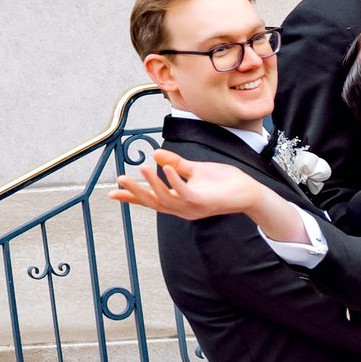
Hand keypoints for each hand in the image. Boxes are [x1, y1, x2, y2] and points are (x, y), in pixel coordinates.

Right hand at [113, 150, 260, 220]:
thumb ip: (176, 163)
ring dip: (152, 183)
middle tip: (119, 179)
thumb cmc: (225, 182)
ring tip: (142, 168)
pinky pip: (184, 193)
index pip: (151, 200)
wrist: (248, 191)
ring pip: (165, 198)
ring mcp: (192, 207)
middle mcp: (183, 208)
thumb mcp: (196, 170)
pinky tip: (165, 168)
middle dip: (136, 192)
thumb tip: (156, 154)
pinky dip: (174, 180)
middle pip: (153, 202)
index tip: (112, 194)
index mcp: (179, 201)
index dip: (132, 197)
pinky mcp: (203, 202)